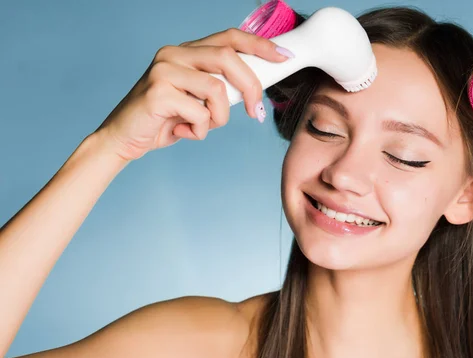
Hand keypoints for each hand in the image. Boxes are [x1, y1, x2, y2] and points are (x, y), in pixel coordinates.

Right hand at [94, 28, 290, 160]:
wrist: (123, 138)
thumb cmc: (164, 120)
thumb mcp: (197, 100)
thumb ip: (219, 89)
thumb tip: (255, 90)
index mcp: (186, 52)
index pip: (229, 37)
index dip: (260, 45)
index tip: (283, 57)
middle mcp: (174, 54)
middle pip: (229, 58)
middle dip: (251, 87)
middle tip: (256, 112)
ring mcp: (164, 70)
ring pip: (217, 89)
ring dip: (219, 117)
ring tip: (201, 126)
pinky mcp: (158, 91)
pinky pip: (199, 112)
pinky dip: (199, 130)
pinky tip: (182, 131)